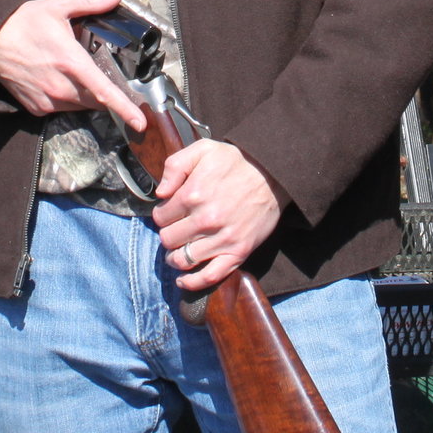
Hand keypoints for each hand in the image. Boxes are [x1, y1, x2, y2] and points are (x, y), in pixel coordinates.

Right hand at [0, 0, 147, 131]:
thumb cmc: (23, 23)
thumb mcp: (58, 6)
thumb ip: (91, 3)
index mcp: (71, 62)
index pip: (104, 91)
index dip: (125, 108)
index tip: (140, 121)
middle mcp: (61, 86)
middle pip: (97, 100)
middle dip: (107, 93)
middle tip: (107, 78)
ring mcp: (47, 100)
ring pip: (81, 106)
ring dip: (87, 96)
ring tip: (77, 74)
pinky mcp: (37, 108)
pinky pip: (62, 108)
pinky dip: (67, 99)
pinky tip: (59, 80)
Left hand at [153, 141, 284, 291]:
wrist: (272, 174)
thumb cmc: (236, 162)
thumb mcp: (203, 150)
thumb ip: (175, 166)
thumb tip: (160, 192)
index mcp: (192, 195)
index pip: (160, 217)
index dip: (162, 215)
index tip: (170, 213)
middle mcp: (204, 220)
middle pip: (168, 240)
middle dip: (168, 234)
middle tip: (176, 229)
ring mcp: (221, 239)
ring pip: (182, 259)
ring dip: (175, 257)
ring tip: (177, 251)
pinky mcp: (238, 252)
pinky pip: (209, 276)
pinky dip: (192, 282)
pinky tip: (183, 280)